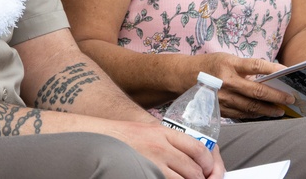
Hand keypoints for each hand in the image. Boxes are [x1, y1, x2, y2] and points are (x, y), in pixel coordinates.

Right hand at [106, 119, 223, 178]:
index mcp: (163, 132)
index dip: (208, 163)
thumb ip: (170, 142)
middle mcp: (160, 147)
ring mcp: (152, 164)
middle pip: (193, 169)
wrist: (98, 139)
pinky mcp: (145, 175)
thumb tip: (191, 158)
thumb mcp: (150, 131)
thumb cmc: (123, 136)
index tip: (207, 170)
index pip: (197, 149)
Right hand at [195, 53, 295, 119]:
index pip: (256, 66)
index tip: (287, 71)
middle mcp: (226, 82)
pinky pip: (242, 114)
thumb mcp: (227, 59)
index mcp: (229, 64)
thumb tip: (268, 76)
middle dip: (277, 96)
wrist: (185, 77)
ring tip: (280, 110)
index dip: (273, 68)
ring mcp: (223, 98)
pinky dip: (255, 114)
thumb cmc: (209, 65)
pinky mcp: (220, 109)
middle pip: (257, 91)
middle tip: (290, 99)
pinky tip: (263, 113)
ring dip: (269, 109)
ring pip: (251, 106)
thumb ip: (245, 68)